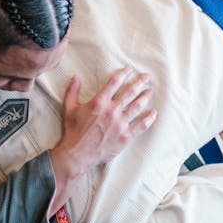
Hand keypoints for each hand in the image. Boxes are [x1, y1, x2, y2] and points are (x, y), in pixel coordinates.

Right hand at [50, 67, 156, 188]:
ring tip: (150, 92)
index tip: (129, 69)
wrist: (77, 154)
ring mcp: (120, 124)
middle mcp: (112, 111)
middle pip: (130, 93)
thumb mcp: (69, 108)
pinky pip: (141, 126)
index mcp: (99, 102)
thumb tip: (75, 77)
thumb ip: (72, 91)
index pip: (114, 83)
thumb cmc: (73, 131)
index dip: (123, 74)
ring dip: (145, 97)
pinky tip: (154, 113)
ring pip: (137, 107)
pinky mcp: (125, 136)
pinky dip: (149, 119)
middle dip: (140, 83)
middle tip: (147, 77)